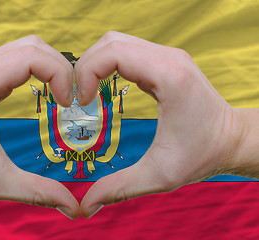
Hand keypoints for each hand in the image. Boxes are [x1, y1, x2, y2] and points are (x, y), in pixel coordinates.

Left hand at [0, 36, 78, 218]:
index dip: (60, 75)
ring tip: (61, 93)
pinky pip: (18, 55)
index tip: (67, 104)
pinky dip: (38, 67)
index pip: (32, 56)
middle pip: (34, 46)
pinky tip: (44, 89)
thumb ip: (38, 193)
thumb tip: (73, 207)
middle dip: (61, 68)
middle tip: (70, 98)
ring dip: (51, 65)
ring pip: (28, 46)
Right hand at [75, 31, 243, 217]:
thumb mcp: (159, 176)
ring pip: (116, 42)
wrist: (232, 140)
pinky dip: (107, 64)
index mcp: (169, 76)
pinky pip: (127, 50)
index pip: (114, 52)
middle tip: (79, 98)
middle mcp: (169, 57)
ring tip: (88, 92)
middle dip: (85, 66)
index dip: (87, 72)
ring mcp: (168, 56)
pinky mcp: (165, 61)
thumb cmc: (202, 155)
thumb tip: (85, 207)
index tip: (82, 102)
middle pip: (110, 42)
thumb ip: (119, 189)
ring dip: (95, 63)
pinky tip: (103, 87)